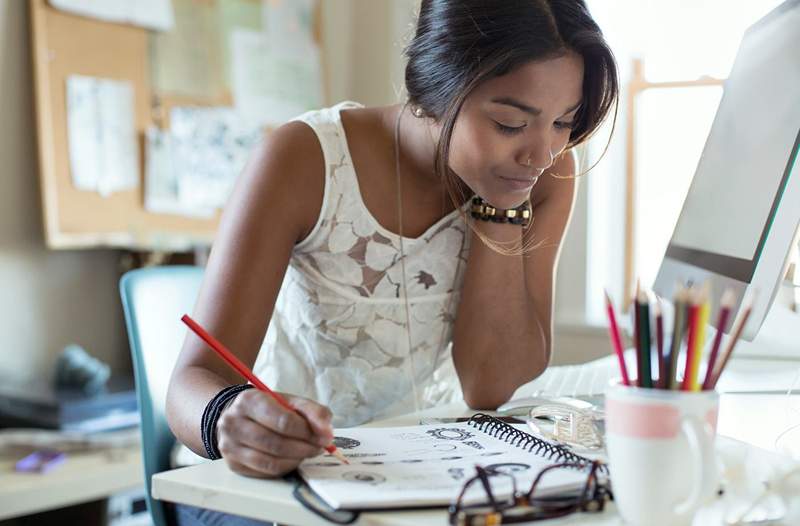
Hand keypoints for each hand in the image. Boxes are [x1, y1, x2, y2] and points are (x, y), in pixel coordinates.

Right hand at [216, 390, 333, 477]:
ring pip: (270, 462)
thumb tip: (327, 433)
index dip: (307, 432)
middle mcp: (233, 423)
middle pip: (276, 444)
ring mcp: (230, 446)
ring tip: (307, 453)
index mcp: (249, 401)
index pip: (283, 421)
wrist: (237, 415)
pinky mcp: (233, 464)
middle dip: (304, 448)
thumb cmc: (268, 407)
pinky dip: (284, 468)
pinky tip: (292, 459)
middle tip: (319, 447)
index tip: (324, 436)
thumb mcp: (290, 401)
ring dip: (296, 460)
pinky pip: (264, 473)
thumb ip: (313, 412)